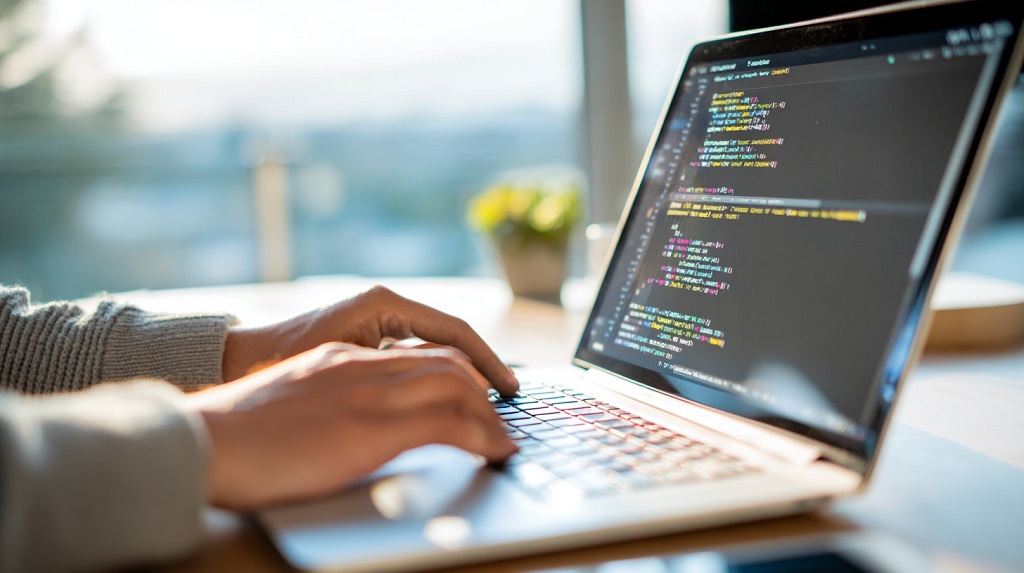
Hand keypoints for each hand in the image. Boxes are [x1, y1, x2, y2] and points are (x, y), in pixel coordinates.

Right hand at [190, 342, 516, 509]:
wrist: (200, 441)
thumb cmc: (236, 435)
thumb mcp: (292, 404)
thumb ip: (329, 403)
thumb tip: (348, 430)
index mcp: (342, 356)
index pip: (419, 350)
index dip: (458, 370)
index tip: (478, 394)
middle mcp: (360, 362)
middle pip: (447, 359)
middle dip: (484, 386)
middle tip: (502, 417)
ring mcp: (367, 388)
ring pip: (456, 383)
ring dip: (490, 413)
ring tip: (505, 439)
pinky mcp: (370, 423)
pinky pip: (448, 419)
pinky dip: (482, 434)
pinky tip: (494, 451)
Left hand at [221, 285, 517, 395]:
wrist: (231, 363)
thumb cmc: (280, 365)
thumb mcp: (344, 370)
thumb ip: (395, 376)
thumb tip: (449, 392)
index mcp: (384, 304)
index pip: (456, 332)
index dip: (488, 363)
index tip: (510, 389)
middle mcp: (384, 308)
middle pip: (450, 339)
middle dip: (480, 370)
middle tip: (507, 402)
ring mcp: (376, 324)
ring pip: (434, 350)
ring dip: (460, 376)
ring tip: (485, 407)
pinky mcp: (366, 342)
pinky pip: (414, 360)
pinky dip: (435, 380)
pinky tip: (446, 405)